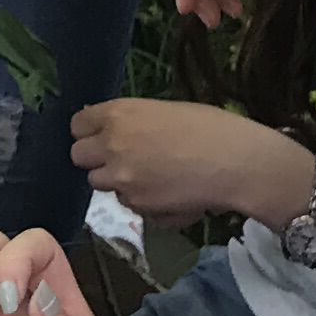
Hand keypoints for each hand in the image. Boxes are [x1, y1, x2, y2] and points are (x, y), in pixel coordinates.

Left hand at [68, 99, 310, 227]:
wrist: (238, 162)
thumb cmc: (211, 127)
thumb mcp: (165, 110)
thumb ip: (131, 121)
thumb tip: (111, 128)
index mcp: (118, 114)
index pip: (77, 125)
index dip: (89, 131)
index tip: (102, 135)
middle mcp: (111, 145)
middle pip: (78, 156)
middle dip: (96, 158)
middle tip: (122, 158)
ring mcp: (122, 179)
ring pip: (100, 183)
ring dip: (117, 181)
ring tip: (150, 176)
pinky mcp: (138, 205)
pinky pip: (128, 204)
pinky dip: (141, 201)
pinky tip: (168, 192)